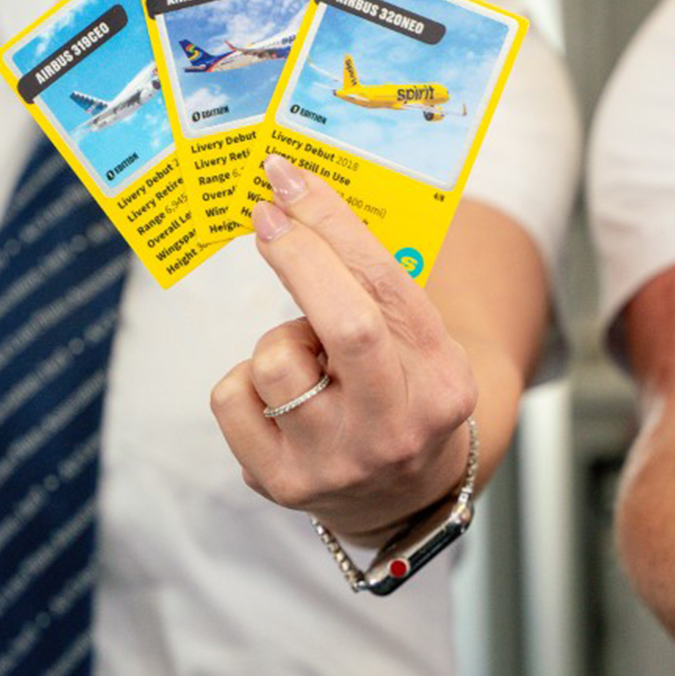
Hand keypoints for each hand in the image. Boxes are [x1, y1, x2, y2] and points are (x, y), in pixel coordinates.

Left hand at [210, 155, 477, 543]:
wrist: (403, 494)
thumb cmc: (403, 390)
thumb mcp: (418, 342)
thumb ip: (375, 287)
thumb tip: (297, 200)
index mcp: (442, 383)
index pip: (387, 287)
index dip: (332, 225)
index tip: (290, 181)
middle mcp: (396, 427)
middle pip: (344, 323)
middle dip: (298, 256)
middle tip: (267, 217)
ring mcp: (337, 463)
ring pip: (274, 359)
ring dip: (279, 338)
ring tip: (307, 360)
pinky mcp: (282, 483)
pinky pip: (232, 398)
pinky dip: (247, 381)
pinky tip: (279, 397)